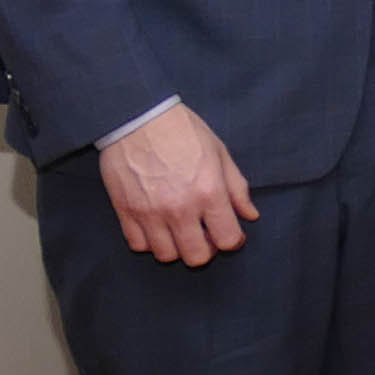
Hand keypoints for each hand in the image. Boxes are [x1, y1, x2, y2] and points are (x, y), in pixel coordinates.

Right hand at [100, 105, 258, 265]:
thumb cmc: (184, 131)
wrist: (138, 117)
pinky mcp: (124, 211)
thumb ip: (237, 189)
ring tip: (179, 230)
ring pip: (166, 255)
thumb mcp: (220, 154)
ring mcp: (149, 213)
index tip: (229, 233)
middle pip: (196, 257)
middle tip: (204, 235)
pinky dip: (149, 241)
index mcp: (209, 193)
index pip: (227, 240)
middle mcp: (179, 209)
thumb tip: (250, 215)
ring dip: (176, 247)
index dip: (232, 241)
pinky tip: (156, 226)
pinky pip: (138, 244)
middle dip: (205, 250)